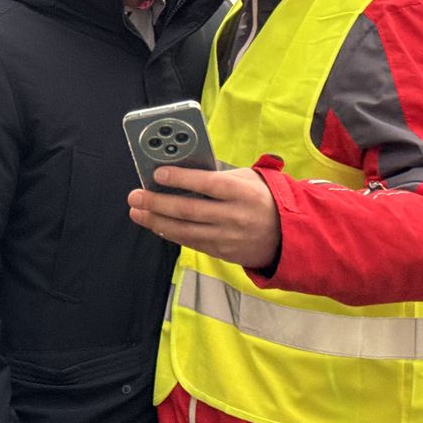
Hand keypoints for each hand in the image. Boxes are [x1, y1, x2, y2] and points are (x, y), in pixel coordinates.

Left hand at [128, 167, 280, 270]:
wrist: (287, 235)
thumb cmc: (263, 199)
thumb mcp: (249, 179)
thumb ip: (220, 176)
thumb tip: (185, 170)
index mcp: (241, 192)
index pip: (207, 183)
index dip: (181, 178)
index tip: (158, 173)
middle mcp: (234, 215)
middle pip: (189, 209)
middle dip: (157, 202)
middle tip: (135, 195)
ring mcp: (227, 237)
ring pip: (185, 230)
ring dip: (156, 221)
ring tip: (137, 211)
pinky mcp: (223, 252)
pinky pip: (191, 242)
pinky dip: (171, 233)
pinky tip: (156, 225)